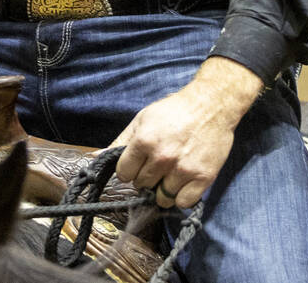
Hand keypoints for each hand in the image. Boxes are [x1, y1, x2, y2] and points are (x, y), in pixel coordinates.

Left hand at [109, 56, 263, 208]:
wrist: (210, 105)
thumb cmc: (173, 111)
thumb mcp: (142, 119)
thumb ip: (121, 141)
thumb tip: (97, 157)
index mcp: (144, 141)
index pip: (124, 174)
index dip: (128, 170)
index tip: (136, 165)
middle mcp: (162, 157)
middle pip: (142, 186)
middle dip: (145, 178)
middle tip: (156, 165)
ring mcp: (183, 169)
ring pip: (162, 198)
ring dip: (162, 190)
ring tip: (169, 175)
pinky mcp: (203, 177)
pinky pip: (183, 202)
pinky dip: (181, 196)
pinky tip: (182, 182)